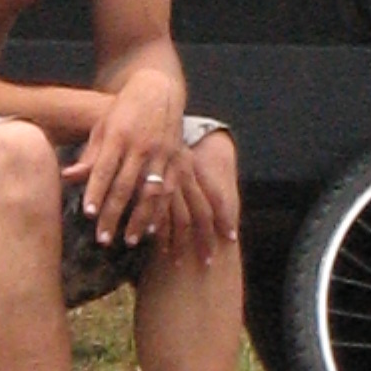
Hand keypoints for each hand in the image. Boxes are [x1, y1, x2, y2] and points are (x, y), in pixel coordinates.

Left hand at [66, 68, 186, 247]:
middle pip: (124, 186)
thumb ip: (88, 155)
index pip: (103, 169)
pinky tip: (153, 229)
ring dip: (139, 219)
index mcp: (117, 136)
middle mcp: (140, 145)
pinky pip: (169, 189)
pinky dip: (161, 210)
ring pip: (149, 192)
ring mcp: (161, 152)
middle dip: (113, 214)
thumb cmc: (122, 112)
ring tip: (129, 240)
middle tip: (103, 239)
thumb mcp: (102, 127)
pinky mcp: (177, 158)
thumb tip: (66, 177)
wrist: (158, 90)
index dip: (95, 192)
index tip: (88, 214)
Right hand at [152, 128, 236, 263]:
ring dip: (180, 244)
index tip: (231, 237)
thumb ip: (188, 172)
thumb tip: (201, 188)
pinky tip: (158, 248)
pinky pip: (156, 214)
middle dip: (206, 240)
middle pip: (201, 214)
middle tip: (208, 263)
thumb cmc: (154, 129)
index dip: (226, 216)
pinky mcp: (146, 184)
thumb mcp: (175, 149)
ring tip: (179, 265)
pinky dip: (159, 233)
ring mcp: (165, 181)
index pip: (216, 197)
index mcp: (193, 167)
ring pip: (179, 219)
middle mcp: (183, 174)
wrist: (139, 105)